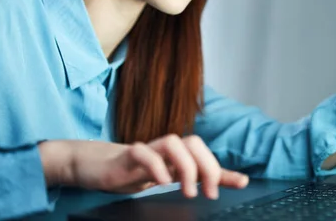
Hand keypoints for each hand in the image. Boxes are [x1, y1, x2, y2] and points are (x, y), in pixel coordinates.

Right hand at [38, 135, 248, 198]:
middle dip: (207, 166)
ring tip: (188, 191)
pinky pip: (144, 152)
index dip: (224, 170)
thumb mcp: (164, 178)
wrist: (94, 165)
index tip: (242, 183)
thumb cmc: (131, 171)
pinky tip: (161, 182)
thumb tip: (216, 187)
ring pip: (174, 142)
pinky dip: (155, 165)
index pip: (205, 156)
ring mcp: (147, 150)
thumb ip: (188, 180)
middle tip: (210, 192)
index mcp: (175, 157)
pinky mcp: (127, 155)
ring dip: (186, 166)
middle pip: (194, 142)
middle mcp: (164, 150)